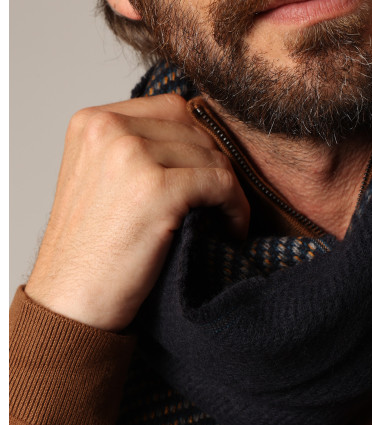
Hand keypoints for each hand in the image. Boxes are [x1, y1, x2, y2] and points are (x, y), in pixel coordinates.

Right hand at [25, 94, 249, 330]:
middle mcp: (108, 129)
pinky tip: (231, 230)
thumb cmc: (90, 255)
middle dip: (217, 166)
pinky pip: (220, 184)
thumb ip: (136, 153)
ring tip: (226, 221)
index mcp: (92, 122)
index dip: (200, 142)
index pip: (171, 108)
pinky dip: (235, 208)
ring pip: (212, 156)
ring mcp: (130, 155)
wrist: (71, 303)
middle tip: (225, 203)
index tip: (210, 177)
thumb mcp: (100, 183)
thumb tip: (200, 142)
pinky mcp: (155, 189)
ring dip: (229, 190)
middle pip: (194, 129)